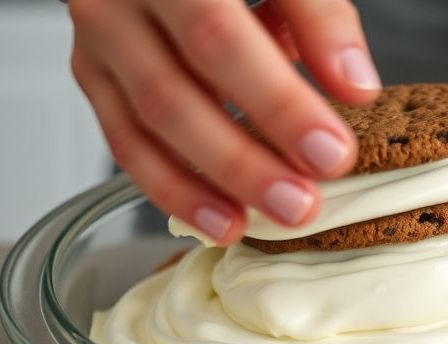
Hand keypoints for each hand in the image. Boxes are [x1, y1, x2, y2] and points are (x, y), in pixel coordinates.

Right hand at [68, 0, 380, 243]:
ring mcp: (101, 38)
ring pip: (146, 126)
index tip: (329, 151)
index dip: (277, 102)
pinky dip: (173, 186)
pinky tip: (221, 216)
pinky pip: (126, 141)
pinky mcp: (93, 72)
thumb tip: (354, 86)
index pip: (218, 38)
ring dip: (207, 186)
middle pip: (175, 94)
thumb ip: (318, 15)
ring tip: (265, 219)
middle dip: (244, 160)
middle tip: (301, 203)